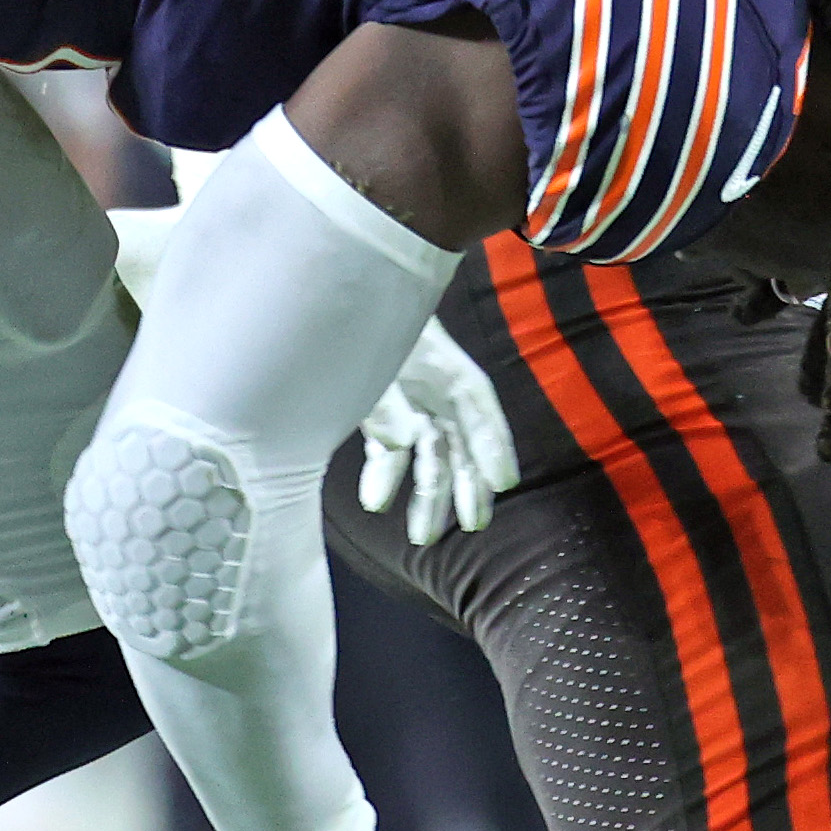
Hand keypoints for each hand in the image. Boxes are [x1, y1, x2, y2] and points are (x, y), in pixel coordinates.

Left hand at [354, 322, 520, 545]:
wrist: (326, 292)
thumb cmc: (357, 318)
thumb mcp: (370, 356)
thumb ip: (384, 400)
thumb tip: (398, 445)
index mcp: (444, 364)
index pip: (478, 406)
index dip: (494, 444)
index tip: (503, 484)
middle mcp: (435, 386)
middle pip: (462, 439)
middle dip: (468, 485)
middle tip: (472, 524)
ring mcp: (410, 400)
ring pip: (430, 455)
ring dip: (427, 495)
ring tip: (421, 537)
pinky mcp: (383, 409)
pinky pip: (392, 449)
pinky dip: (387, 476)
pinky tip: (375, 501)